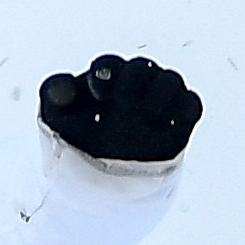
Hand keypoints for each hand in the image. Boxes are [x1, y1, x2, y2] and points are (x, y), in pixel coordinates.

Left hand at [36, 53, 199, 164]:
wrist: (103, 179)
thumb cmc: (76, 139)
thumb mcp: (55, 120)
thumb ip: (53, 96)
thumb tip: (62, 88)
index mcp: (104, 79)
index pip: (108, 65)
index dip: (105, 74)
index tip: (99, 94)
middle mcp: (135, 85)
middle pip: (141, 67)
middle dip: (133, 82)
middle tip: (124, 103)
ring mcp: (159, 102)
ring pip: (170, 80)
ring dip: (160, 91)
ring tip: (147, 113)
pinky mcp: (180, 122)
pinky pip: (191, 105)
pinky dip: (186, 108)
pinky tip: (168, 122)